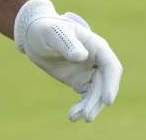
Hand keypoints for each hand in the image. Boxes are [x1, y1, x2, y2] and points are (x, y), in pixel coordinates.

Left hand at [14, 0, 122, 121]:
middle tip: (87, 115)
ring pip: (95, 93)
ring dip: (89, 106)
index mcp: (97, 46)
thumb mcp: (55, 33)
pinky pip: (86, 96)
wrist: (34, 35)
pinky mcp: (79, 81)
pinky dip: (81, 106)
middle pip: (104, 84)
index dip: (111, 83)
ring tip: (76, 117)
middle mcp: (97, 60)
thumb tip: (81, 56)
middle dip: (97, 100)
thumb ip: (67, 43)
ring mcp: (89, 71)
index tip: (107, 100)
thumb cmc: (46, 29)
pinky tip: (73, 115)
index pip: (111, 66)